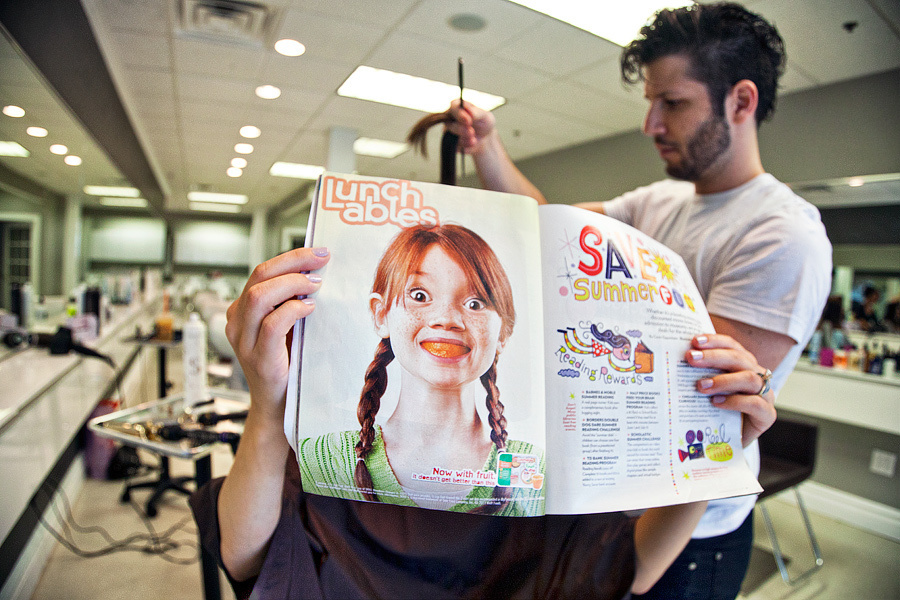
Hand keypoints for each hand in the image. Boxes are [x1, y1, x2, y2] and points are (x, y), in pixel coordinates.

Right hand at [225, 247, 329, 420]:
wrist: (279, 405)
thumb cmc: (287, 363)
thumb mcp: (288, 326)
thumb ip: (292, 302)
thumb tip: (318, 272)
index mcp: (243, 309)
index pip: (263, 271)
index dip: (291, 257)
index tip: (318, 252)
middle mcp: (237, 321)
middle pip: (259, 277)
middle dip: (293, 262)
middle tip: (321, 259)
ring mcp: (244, 340)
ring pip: (260, 296)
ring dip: (292, 284)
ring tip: (316, 284)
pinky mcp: (258, 357)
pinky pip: (272, 324)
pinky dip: (292, 310)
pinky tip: (309, 308)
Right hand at [447, 98, 496, 155]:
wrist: (485, 138)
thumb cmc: (483, 122)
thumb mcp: (485, 116)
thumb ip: (475, 112)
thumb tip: (466, 107)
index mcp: (458, 107)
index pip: (454, 107)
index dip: (459, 114)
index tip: (468, 121)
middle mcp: (450, 118)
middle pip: (450, 123)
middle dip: (462, 129)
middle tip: (472, 132)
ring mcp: (449, 130)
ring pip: (452, 135)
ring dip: (464, 138)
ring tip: (474, 139)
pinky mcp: (450, 142)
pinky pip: (455, 145)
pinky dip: (465, 145)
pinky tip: (472, 142)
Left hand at [684, 333, 776, 445]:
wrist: (731, 441)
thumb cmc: (717, 411)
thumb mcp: (708, 390)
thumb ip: (700, 375)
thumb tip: (675, 362)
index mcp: (743, 364)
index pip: (731, 346)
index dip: (715, 341)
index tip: (694, 341)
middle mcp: (757, 375)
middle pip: (739, 358)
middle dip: (713, 356)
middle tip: (691, 358)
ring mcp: (765, 394)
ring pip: (749, 379)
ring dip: (723, 380)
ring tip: (701, 386)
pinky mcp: (767, 415)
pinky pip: (755, 403)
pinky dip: (734, 401)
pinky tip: (715, 403)